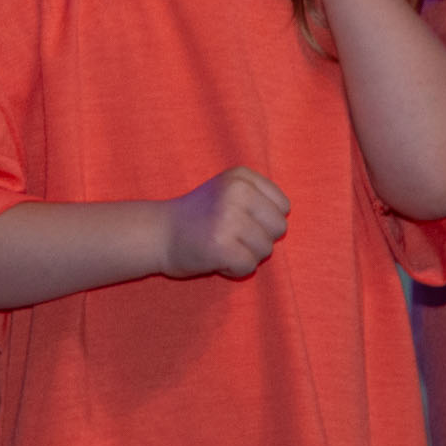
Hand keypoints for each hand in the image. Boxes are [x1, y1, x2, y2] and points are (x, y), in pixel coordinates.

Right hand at [162, 167, 289, 277]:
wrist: (159, 234)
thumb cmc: (200, 216)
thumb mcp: (229, 191)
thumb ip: (258, 199)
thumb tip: (286, 220)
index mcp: (241, 176)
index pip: (283, 206)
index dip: (264, 220)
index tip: (239, 219)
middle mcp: (237, 192)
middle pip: (279, 228)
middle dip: (259, 239)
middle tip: (231, 236)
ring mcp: (228, 219)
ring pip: (266, 250)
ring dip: (245, 255)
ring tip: (221, 245)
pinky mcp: (221, 246)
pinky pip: (249, 267)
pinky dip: (234, 270)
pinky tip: (216, 258)